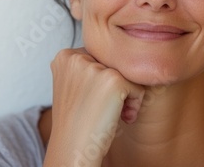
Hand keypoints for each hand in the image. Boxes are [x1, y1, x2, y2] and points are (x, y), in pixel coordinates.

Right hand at [43, 48, 144, 166]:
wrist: (72, 150)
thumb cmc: (77, 122)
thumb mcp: (73, 85)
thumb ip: (88, 66)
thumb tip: (123, 53)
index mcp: (64, 56)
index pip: (98, 57)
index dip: (100, 80)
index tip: (92, 100)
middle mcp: (77, 57)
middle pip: (113, 63)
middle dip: (114, 85)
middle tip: (103, 108)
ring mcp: (94, 67)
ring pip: (126, 73)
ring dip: (126, 96)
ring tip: (112, 113)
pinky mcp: (113, 80)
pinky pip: (138, 87)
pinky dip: (135, 104)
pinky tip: (120, 117)